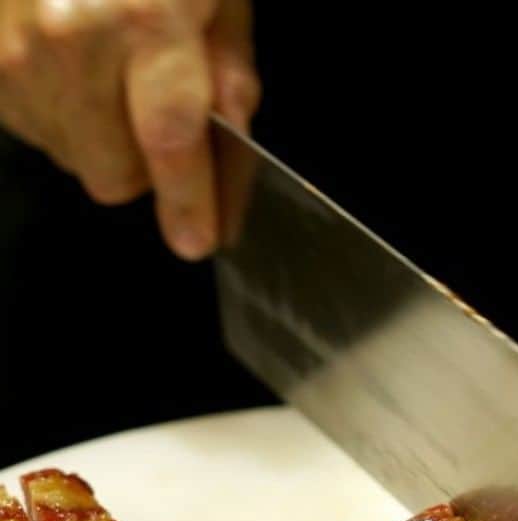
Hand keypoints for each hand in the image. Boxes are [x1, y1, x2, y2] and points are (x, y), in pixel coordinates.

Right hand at [0, 0, 258, 258]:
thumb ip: (230, 71)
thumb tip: (233, 147)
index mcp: (144, 18)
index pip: (172, 144)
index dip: (190, 202)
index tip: (199, 238)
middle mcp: (70, 40)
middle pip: (116, 176)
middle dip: (149, 167)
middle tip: (160, 117)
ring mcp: (13, 50)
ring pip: (73, 158)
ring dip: (103, 139)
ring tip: (113, 73)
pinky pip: (34, 128)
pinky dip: (62, 113)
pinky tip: (75, 66)